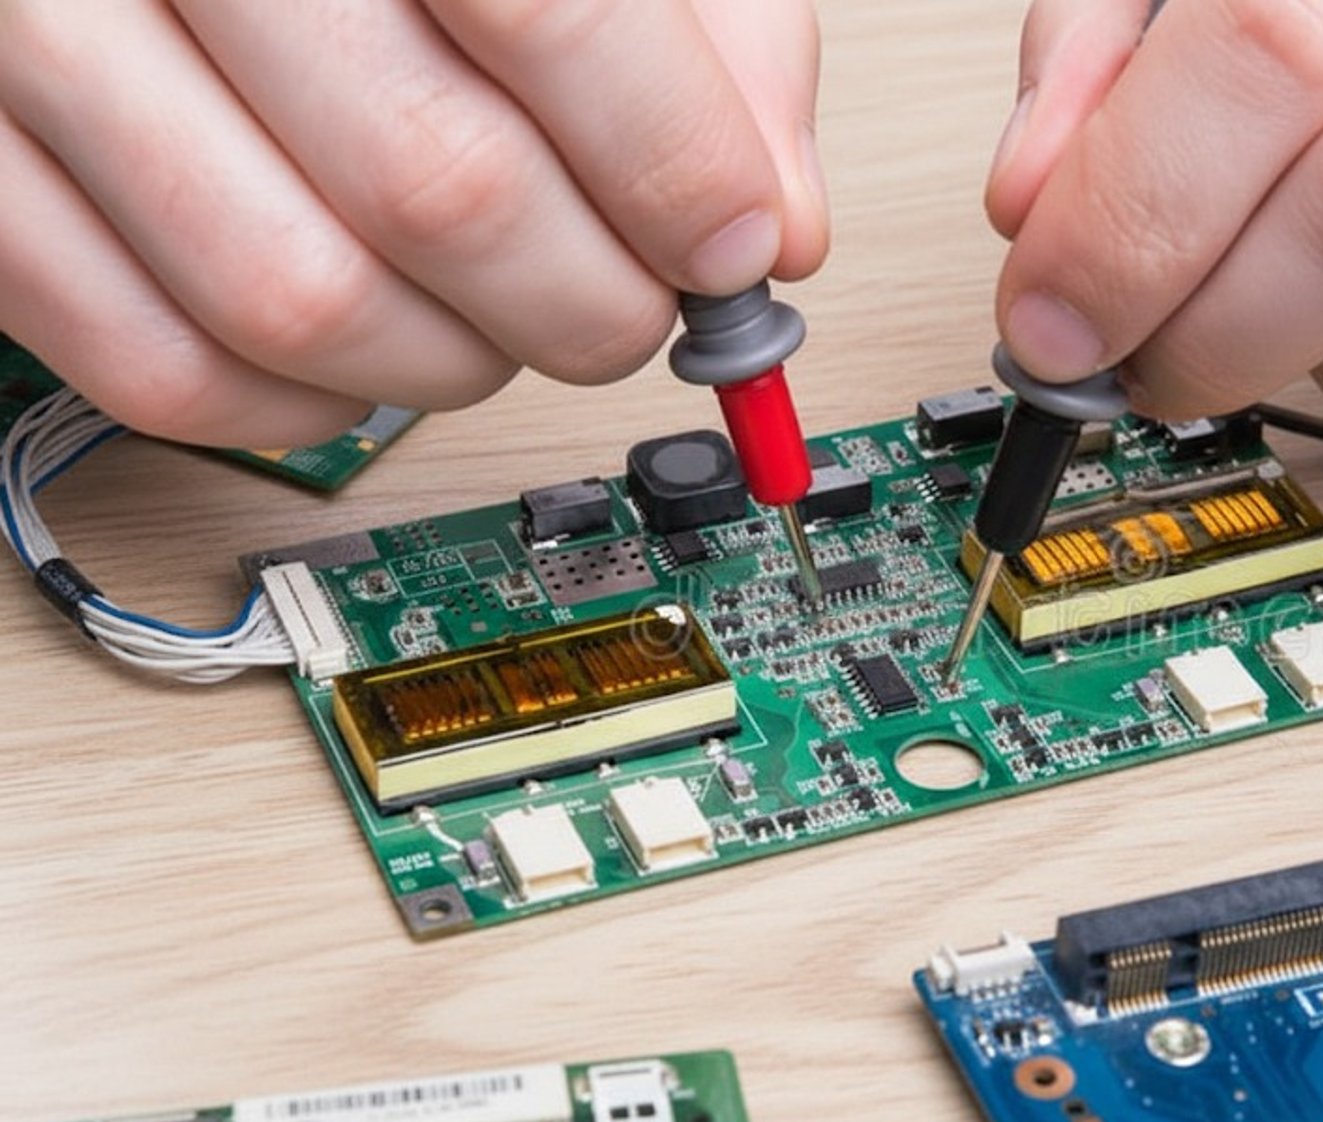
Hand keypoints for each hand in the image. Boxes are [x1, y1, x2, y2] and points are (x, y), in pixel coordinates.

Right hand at [0, 0, 826, 445]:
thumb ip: (696, 24)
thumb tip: (773, 221)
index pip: (548, 14)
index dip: (674, 163)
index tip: (732, 244)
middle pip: (435, 183)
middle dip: (589, 296)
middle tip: (633, 302)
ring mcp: (27, 45)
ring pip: (299, 301)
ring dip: (458, 362)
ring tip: (508, 320)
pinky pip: (159, 368)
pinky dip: (306, 406)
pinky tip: (372, 351)